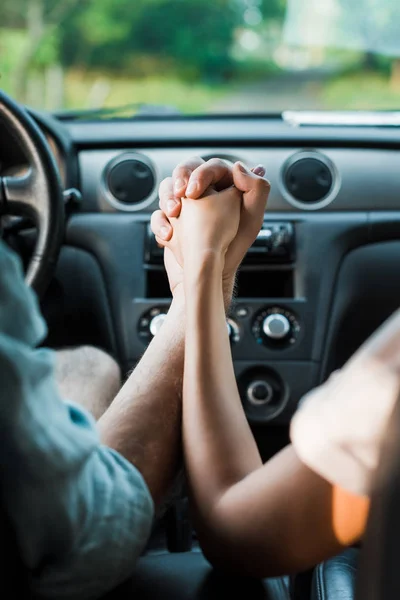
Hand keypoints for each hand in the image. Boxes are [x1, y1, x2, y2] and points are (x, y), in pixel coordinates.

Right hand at [151, 157, 269, 293]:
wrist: (209, 276)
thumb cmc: (233, 249)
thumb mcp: (252, 219)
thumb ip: (256, 188)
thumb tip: (238, 166)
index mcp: (227, 189)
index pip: (210, 167)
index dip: (200, 174)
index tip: (194, 192)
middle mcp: (206, 195)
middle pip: (184, 171)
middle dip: (177, 181)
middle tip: (179, 196)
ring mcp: (187, 208)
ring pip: (167, 189)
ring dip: (165, 199)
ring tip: (173, 214)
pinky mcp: (172, 223)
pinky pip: (157, 214)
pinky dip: (159, 223)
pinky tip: (169, 236)